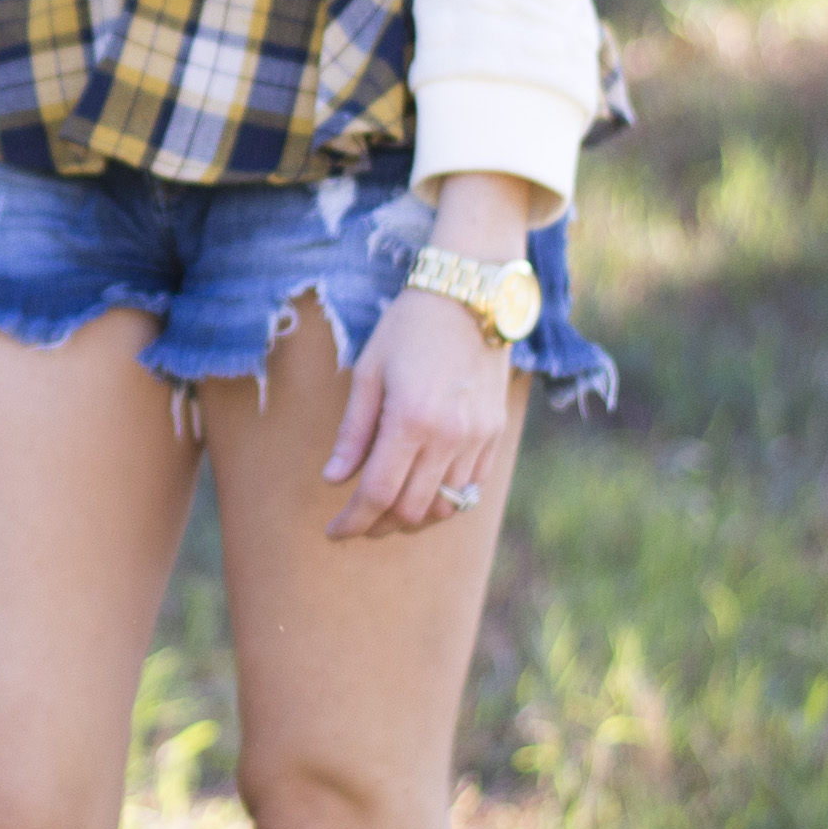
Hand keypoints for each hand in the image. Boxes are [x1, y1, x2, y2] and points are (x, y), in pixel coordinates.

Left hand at [320, 284, 522, 540]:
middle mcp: (449, 436)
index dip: (352, 521)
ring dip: (412, 519)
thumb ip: (354, 431)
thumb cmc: (409, 327)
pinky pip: (471, 489)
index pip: (377, 493)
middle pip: (411, 510)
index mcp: (410, 419)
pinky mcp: (495, 434)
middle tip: (355, 523)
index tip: (332, 531)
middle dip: (378, 525)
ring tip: (386, 513)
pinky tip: (422, 494)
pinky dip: (444, 503)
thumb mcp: (369, 372)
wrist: (471, 297)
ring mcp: (477, 438)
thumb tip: (333, 479)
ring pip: (445, 508)